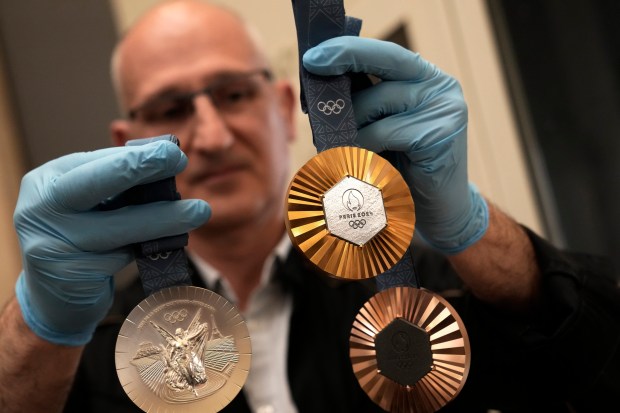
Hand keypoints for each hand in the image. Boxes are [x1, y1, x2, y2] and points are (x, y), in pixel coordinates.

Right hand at [13, 140, 210, 344]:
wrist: (52, 300)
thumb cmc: (81, 242)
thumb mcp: (91, 207)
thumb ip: (118, 187)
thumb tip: (165, 161)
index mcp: (48, 181)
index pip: (96, 162)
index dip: (136, 156)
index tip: (172, 152)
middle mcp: (40, 208)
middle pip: (93, 183)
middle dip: (138, 167)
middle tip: (178, 158)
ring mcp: (50, 244)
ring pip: (118, 226)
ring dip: (164, 218)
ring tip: (199, 211)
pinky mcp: (69, 275)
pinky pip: (119, 258)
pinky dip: (145, 250)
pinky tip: (165, 246)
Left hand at [303, 36, 487, 253]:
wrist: (437, 213)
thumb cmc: (403, 170)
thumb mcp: (381, 128)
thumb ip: (363, 103)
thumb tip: (320, 84)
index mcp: (425, 78)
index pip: (384, 53)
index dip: (348, 50)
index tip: (313, 58)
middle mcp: (440, 86)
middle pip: (381, 67)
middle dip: (342, 78)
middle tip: (313, 95)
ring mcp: (445, 108)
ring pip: (376, 103)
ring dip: (348, 125)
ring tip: (335, 145)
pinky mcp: (440, 134)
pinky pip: (384, 132)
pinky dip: (363, 146)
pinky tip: (360, 161)